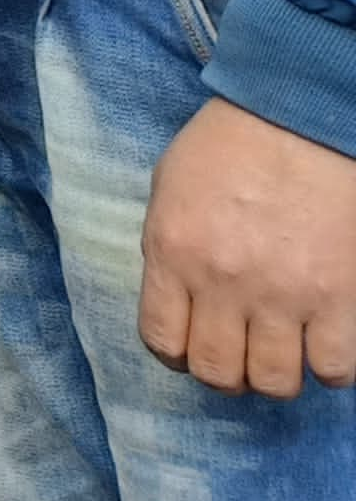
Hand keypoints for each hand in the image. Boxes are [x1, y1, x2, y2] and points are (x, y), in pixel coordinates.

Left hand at [143, 100, 355, 394]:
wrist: (297, 120)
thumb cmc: (228, 145)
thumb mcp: (169, 189)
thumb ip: (168, 248)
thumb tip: (176, 296)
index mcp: (172, 253)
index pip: (162, 341)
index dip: (177, 356)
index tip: (192, 348)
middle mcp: (222, 283)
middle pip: (217, 372)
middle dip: (225, 375)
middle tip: (239, 357)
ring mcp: (283, 295)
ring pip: (274, 381)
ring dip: (275, 377)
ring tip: (280, 353)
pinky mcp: (337, 298)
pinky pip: (332, 366)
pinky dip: (327, 369)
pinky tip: (322, 344)